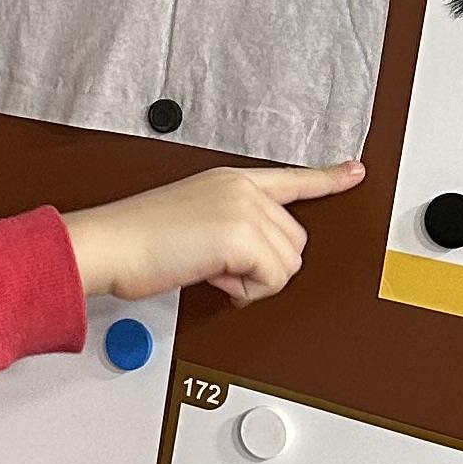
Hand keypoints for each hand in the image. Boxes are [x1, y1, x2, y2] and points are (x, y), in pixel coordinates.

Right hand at [66, 160, 362, 310]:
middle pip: (294, 240)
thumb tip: (243, 263)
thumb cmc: (134, 240)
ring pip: (288, 263)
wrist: (108, 244)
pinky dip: (246, 292)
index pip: (290, 179)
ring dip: (253, 281)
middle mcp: (242, 189)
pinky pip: (273, 279)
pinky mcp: (242, 235)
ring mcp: (245, 209)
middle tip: (216, 267)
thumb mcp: (190, 220)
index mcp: (230, 180)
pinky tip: (213, 278)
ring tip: (210, 271)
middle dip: (261, 266)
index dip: (328, 178)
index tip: (354, 172)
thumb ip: (228, 230)